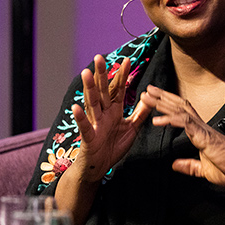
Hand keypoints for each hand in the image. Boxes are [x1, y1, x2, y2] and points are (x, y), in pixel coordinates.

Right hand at [70, 55, 151, 182]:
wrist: (99, 167)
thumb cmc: (113, 146)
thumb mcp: (131, 129)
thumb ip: (140, 113)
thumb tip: (149, 97)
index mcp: (114, 111)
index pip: (118, 89)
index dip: (122, 76)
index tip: (128, 60)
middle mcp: (103, 113)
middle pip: (102, 91)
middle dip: (101, 74)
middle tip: (99, 57)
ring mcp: (94, 124)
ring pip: (92, 103)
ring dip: (89, 88)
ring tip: (85, 73)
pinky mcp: (89, 137)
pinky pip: (85, 126)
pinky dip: (80, 117)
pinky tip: (76, 107)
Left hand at [143, 85, 224, 186]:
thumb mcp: (204, 169)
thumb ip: (190, 166)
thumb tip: (176, 165)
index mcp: (201, 132)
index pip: (183, 113)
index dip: (169, 104)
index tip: (155, 98)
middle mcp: (201, 127)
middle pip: (179, 106)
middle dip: (162, 97)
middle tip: (147, 89)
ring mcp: (203, 130)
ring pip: (180, 110)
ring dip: (162, 103)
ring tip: (147, 97)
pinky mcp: (204, 136)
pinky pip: (185, 123)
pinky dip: (170, 120)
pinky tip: (157, 120)